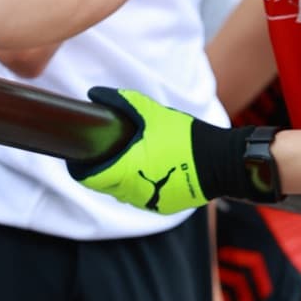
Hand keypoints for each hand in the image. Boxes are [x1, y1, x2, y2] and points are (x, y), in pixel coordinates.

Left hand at [72, 89, 205, 213]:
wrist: (221, 161)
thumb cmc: (185, 137)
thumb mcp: (152, 113)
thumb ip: (121, 101)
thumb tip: (93, 93)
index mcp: (126, 171)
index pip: (87, 178)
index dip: (79, 168)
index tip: (81, 156)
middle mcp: (133, 193)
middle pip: (104, 186)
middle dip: (103, 170)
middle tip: (110, 150)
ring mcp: (148, 203)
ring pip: (124, 192)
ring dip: (123, 178)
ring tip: (135, 157)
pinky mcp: (163, 207)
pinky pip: (143, 197)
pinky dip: (143, 184)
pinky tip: (154, 168)